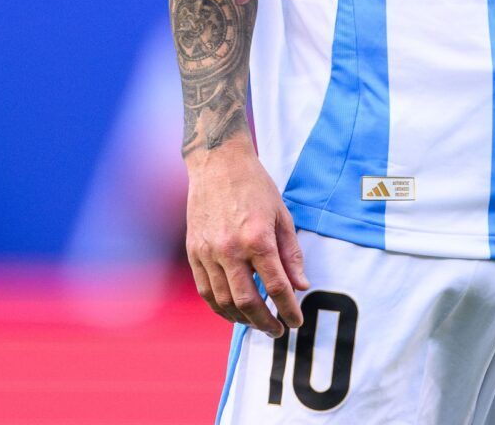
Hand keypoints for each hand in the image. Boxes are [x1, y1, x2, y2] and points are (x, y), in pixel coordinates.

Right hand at [184, 144, 309, 336]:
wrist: (218, 163)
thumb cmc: (255, 187)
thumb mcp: (282, 216)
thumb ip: (291, 254)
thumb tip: (301, 285)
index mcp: (257, 238)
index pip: (276, 286)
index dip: (288, 309)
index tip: (296, 321)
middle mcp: (230, 249)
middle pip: (248, 302)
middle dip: (265, 322)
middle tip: (278, 331)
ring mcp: (208, 252)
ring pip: (223, 301)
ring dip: (242, 320)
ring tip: (257, 323)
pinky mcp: (194, 251)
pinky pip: (205, 290)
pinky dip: (219, 307)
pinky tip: (233, 312)